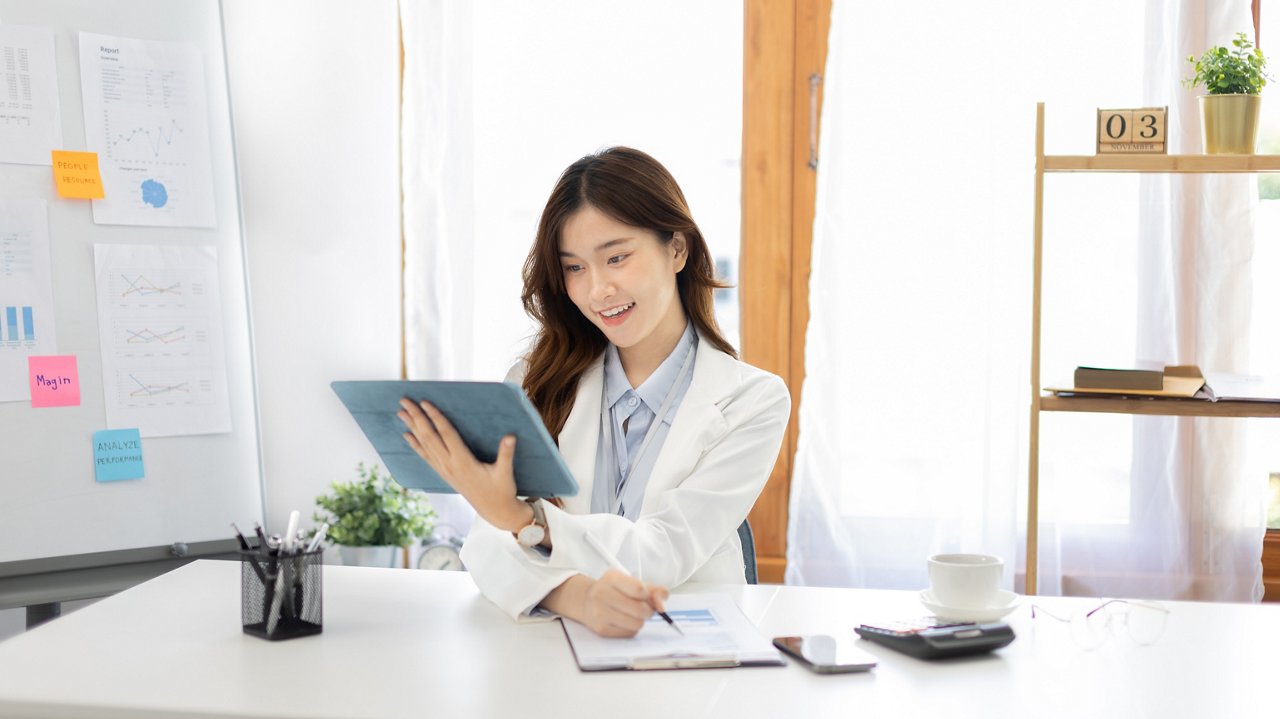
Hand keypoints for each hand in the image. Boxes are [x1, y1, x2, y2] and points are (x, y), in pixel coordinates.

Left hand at [398, 398, 527, 531]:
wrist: (495, 512)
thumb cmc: (502, 491)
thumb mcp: (506, 473)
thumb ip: (506, 453)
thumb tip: (510, 436)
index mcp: (463, 462)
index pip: (446, 434)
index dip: (436, 417)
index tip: (425, 402)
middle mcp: (450, 465)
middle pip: (429, 437)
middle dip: (417, 418)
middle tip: (404, 401)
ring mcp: (445, 470)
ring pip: (424, 445)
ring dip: (413, 427)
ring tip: (401, 413)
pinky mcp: (444, 474)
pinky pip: (426, 457)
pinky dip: (415, 445)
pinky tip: (407, 435)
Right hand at [577, 570, 670, 637]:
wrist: (586, 601)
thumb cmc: (615, 590)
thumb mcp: (633, 582)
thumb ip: (655, 590)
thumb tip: (662, 607)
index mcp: (612, 578)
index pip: (640, 589)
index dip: (648, 596)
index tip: (645, 596)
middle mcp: (602, 593)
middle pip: (640, 609)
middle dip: (648, 611)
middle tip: (643, 608)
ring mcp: (600, 612)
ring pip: (637, 624)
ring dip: (640, 620)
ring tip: (633, 614)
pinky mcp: (601, 629)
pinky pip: (629, 633)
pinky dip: (632, 628)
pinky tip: (624, 621)